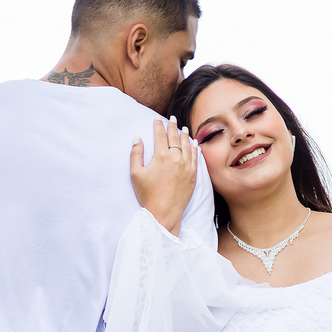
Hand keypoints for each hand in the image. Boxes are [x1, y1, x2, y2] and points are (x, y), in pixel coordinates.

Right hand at [131, 116, 196, 236]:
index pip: (160, 135)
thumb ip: (136, 153)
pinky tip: (194, 143)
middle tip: (172, 118)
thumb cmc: (147, 194)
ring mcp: (186, 167)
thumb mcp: (136, 173)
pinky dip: (194, 148)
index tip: (156, 118)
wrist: (164, 213)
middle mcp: (176, 158)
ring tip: (183, 128)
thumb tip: (137, 136)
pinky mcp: (193, 175)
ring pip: (187, 146)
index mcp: (161, 156)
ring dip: (185, 135)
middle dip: (172, 126)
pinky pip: (195, 157)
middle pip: (175, 138)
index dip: (158, 125)